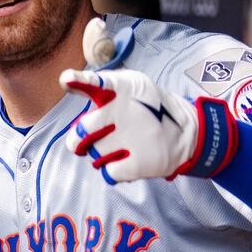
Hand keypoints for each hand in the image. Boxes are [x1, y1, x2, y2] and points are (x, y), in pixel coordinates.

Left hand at [62, 18, 236, 182]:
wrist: (185, 133)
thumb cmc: (144, 108)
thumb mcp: (127, 86)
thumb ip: (96, 83)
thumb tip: (66, 80)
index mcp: (120, 89)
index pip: (97, 82)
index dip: (81, 80)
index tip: (67, 79)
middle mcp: (125, 111)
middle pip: (81, 132)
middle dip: (80, 140)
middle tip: (94, 138)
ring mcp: (133, 138)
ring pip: (94, 154)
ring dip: (102, 154)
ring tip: (122, 144)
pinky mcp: (140, 163)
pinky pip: (108, 173)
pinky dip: (114, 169)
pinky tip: (128, 157)